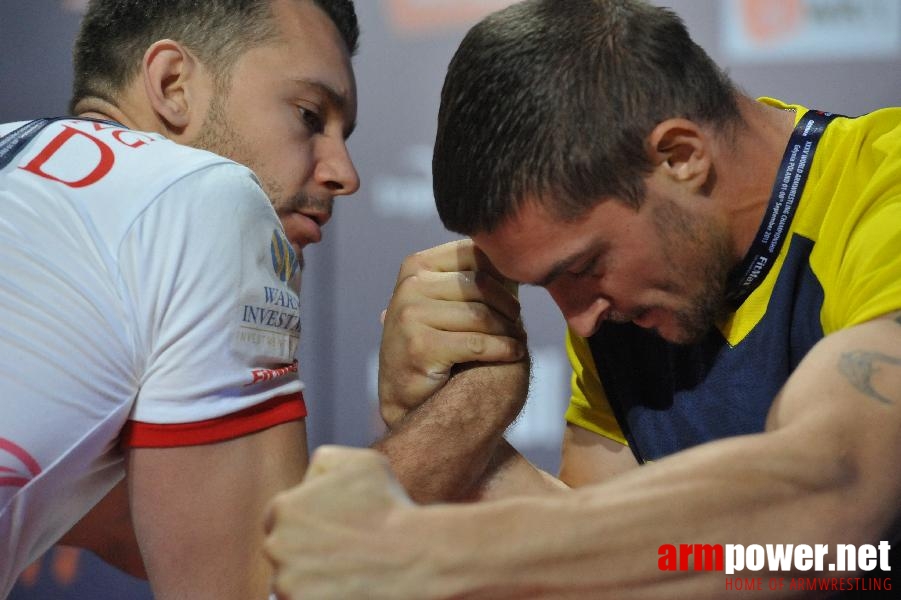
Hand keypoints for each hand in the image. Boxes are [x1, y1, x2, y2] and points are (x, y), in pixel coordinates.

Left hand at [264, 446, 421, 599]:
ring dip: (311, 576)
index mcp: (283, 508)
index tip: (333, 529)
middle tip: (342, 549)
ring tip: (347, 568)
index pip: (281, 518)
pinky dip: (321, 595)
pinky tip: (347, 584)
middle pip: (284, 549)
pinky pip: (303, 599)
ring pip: (292, 579)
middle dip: (307, 549)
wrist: (415, 554)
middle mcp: (276, 545)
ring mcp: (287, 582)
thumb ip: (323, 462)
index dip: (308, 523)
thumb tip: (308, 480)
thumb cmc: (390, 506)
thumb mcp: (359, 461)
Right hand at [379, 239, 525, 426]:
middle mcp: (410, 286)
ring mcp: (411, 315)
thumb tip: (518, 258)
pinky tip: (515, 353)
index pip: (473, 254)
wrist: (405, 395)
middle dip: (507, 305)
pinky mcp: (421, 346)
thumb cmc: (433, 344)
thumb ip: (472, 280)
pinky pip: (478, 343)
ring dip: (508, 330)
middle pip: (480, 285)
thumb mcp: (444, 302)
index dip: (502, 273)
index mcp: (416, 266)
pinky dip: (504, 348)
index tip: (514, 295)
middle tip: (518, 321)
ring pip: (481, 315)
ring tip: (517, 338)